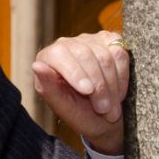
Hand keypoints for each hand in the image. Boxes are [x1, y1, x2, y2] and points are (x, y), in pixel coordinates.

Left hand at [31, 31, 129, 155]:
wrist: (105, 118)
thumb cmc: (80, 114)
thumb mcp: (63, 107)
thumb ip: (48, 87)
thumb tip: (36, 65)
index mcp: (48, 57)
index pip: (59, 54)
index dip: (75, 71)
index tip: (87, 91)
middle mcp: (68, 44)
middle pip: (85, 54)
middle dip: (98, 85)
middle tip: (103, 110)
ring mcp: (90, 40)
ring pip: (105, 56)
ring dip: (112, 86)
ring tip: (111, 108)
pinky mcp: (111, 41)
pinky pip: (120, 54)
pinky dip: (122, 78)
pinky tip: (118, 94)